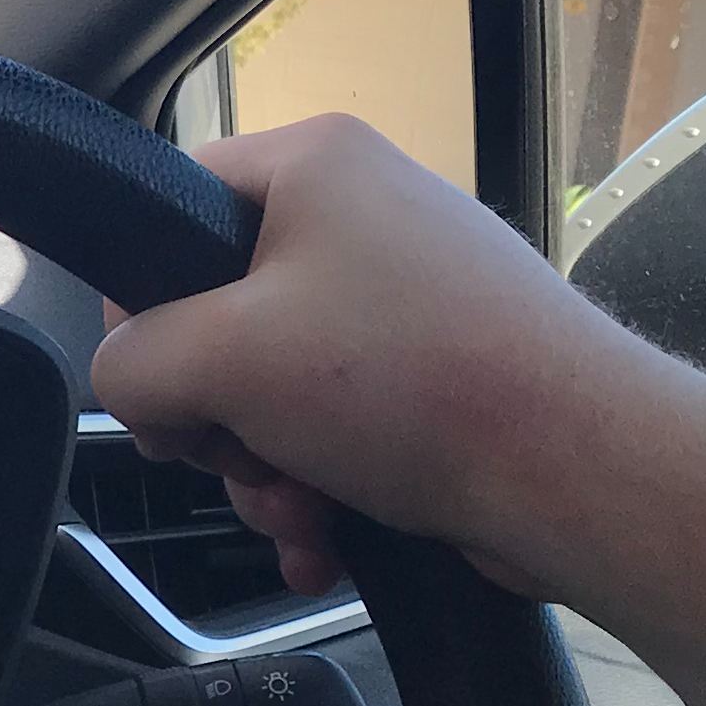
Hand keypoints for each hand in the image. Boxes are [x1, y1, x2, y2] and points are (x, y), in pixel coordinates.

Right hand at [87, 112, 688, 599]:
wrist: (577, 471)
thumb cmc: (415, 383)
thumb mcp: (226, 359)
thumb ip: (134, 362)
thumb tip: (128, 382)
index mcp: (312, 165)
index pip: (168, 207)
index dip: (141, 304)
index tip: (161, 379)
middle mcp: (361, 216)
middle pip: (215, 318)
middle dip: (218, 418)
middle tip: (245, 453)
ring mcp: (404, 300)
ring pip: (272, 391)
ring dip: (266, 473)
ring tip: (303, 511)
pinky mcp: (436, 377)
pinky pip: (337, 429)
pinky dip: (319, 491)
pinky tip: (327, 540)